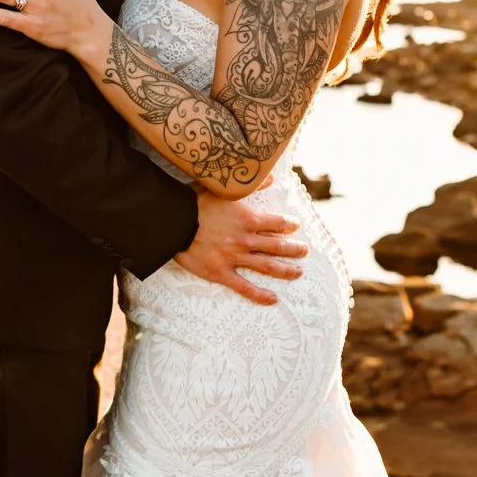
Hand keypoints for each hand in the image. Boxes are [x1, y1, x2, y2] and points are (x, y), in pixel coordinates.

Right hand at [176, 186, 307, 305]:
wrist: (172, 222)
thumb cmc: (194, 202)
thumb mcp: (222, 188)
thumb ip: (250, 185)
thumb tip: (270, 177)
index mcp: (248, 218)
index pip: (277, 223)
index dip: (289, 225)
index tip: (295, 226)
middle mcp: (245, 239)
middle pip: (277, 246)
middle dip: (294, 249)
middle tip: (305, 251)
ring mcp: (234, 258)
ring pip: (267, 266)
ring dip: (285, 270)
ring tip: (298, 272)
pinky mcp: (220, 273)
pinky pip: (244, 287)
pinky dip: (260, 295)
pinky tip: (273, 299)